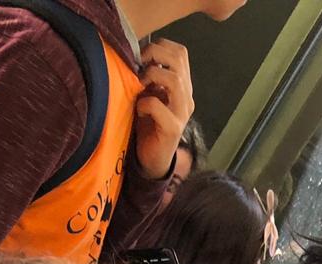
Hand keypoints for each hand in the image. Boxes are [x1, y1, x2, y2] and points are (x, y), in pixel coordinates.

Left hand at [135, 40, 194, 180]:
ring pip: (174, 80)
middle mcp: (186, 98)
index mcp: (183, 86)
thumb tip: (135, 53)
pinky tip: (139, 109)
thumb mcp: (149, 94)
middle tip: (138, 64)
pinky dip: (144, 103)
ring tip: (139, 84)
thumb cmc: (147, 124)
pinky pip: (158, 106)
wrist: (152, 159)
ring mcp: (182, 114)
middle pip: (178, 61)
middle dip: (154, 55)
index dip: (160, 46)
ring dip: (152, 76)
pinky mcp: (173, 129)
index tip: (142, 55)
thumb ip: (149, 76)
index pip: (180, 53)